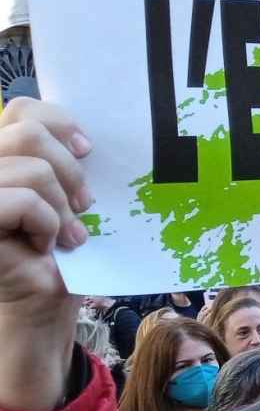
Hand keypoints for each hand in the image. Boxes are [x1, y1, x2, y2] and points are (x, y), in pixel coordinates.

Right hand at [0, 98, 93, 410]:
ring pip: (29, 168)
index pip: (21, 108)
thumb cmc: (57, 247)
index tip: (88, 151)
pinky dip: (46, 222)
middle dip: (68, 169)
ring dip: (61, 204)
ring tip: (68, 233)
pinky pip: (20, 201)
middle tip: (84, 204)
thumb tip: (85, 137)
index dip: (59, 122)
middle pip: (26, 132)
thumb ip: (62, 158)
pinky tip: (47, 245)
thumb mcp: (65, 192)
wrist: (43, 303)